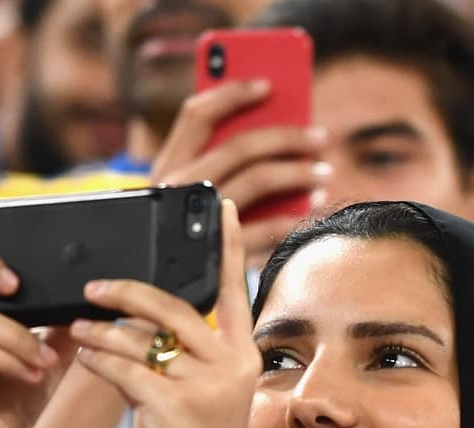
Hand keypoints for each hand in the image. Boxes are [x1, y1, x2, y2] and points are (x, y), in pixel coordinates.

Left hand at [70, 201, 258, 427]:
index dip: (225, 249)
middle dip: (127, 292)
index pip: (233, 292)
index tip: (219, 208)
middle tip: (94, 287)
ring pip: (142, 338)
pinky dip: (98, 360)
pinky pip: (123, 369)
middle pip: (174, 307)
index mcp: (242, 356)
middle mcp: (229, 365)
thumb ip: (182, 355)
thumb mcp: (204, 396)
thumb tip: (134, 320)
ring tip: (79, 328)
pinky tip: (83, 357)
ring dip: (102, 331)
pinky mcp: (172, 407)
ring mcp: (204, 386)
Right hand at [151, 80, 327, 261]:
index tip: (268, 85)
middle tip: (319, 138)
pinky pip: (265, 228)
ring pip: (259, 178)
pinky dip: (293, 217)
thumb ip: (209, 167)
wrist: (149, 295)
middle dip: (287, 136)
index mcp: (166, 167)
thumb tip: (271, 135)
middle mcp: (178, 187)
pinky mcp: (216, 250)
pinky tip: (312, 208)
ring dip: (299, 172)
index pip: (197, 114)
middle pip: (241, 145)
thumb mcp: (180, 199)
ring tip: (323, 172)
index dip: (232, 92)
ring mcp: (197, 218)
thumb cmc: (176, 240)